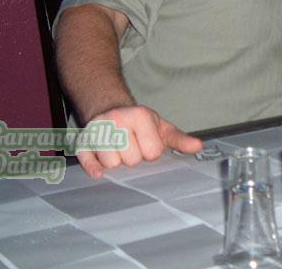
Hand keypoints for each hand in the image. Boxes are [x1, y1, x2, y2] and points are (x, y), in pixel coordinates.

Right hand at [76, 105, 202, 178]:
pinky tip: (99, 171)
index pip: (152, 152)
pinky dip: (92, 168)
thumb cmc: (140, 124)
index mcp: (139, 116)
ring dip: (117, 162)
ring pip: (111, 164)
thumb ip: (179, 139)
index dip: (151, 152)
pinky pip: (87, 160)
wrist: (111, 109)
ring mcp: (98, 129)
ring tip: (118, 150)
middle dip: (134, 157)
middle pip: (131, 160)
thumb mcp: (161, 127)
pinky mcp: (83, 140)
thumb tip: (198, 146)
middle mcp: (117, 119)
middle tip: (132, 146)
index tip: (147, 143)